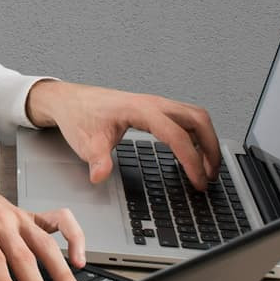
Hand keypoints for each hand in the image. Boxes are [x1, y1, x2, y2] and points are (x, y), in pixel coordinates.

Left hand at [25, 79, 219, 189]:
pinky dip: (196, 135)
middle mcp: (152, 103)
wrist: (67, 100)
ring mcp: (154, 104)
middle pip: (198, 120)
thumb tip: (100, 176)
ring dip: (207, 140)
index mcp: (140, 109)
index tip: (198, 180)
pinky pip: (185, 119)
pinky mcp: (153, 109)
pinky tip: (192, 154)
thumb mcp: (85, 141)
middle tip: (212, 175)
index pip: (177, 135)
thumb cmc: (78, 115)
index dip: (192, 160)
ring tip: (208, 167)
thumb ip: (96, 160)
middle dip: (211, 147)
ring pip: (195, 117)